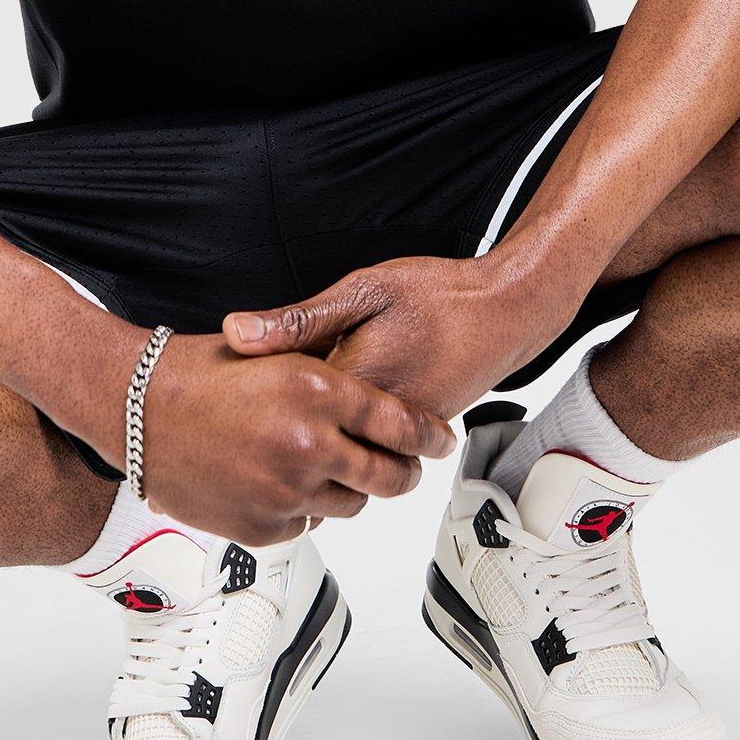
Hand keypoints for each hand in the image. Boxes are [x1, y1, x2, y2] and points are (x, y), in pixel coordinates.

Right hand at [138, 331, 455, 545]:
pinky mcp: (264, 526)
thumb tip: (372, 396)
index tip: (441, 440)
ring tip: (331, 468)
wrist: (136, 412)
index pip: (402, 424)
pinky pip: (307, 523)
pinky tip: (282, 481)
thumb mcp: (271, 352)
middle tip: (405, 466)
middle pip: (390, 476)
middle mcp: (309, 444)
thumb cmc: (195, 374)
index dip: (431, 435)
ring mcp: (287, 490)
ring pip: (352, 505)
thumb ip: (324, 373)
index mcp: (317, 390)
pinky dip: (304, 506)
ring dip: (351, 490)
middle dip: (405, 472)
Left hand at [220, 255, 571, 423]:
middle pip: (305, 439)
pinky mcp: (414, 436)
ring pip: (337, 448)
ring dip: (313, 430)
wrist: (506, 312)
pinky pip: (367, 443)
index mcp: (351, 383)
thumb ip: (299, 319)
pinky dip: (347, 428)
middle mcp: (374, 421)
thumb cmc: (441, 296)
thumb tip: (238, 333)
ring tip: (290, 405)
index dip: (252, 393)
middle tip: (253, 402)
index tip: (233, 381)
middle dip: (276, 423)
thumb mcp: (362, 291)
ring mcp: (397, 435)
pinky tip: (340, 398)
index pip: (281, 406)